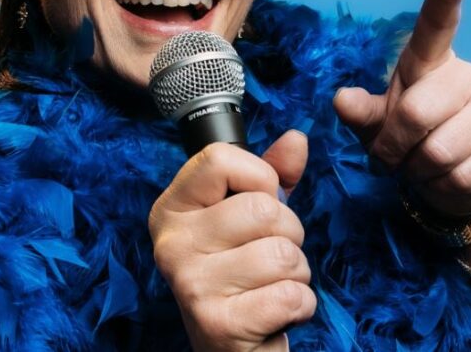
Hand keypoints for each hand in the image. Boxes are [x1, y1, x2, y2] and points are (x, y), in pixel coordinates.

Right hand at [148, 132, 314, 350]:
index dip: (260, 178)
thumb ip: (272, 174)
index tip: (257, 203)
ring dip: (296, 273)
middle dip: (288, 234)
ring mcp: (190, 284)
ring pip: (282, 253)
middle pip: (263, 208)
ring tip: (272, 285)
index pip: (221, 159)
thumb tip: (296, 139)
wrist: (231, 348)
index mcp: (173, 209)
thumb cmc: (243, 275)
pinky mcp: (216, 324)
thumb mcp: (251, 216)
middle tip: (268, 256)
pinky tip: (277, 312)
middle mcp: (171, 243)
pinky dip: (300, 305)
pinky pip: (289, 295)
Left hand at [333, 0, 470, 216]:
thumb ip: (361, 112)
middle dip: (395, 147)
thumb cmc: (407, 141)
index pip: (438, 22)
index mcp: (430, 62)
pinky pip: (462, 174)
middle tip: (396, 155)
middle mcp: (467, 75)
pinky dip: (442, 187)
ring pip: (439, 151)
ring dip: (418, 170)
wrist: (450, 182)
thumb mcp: (376, 124)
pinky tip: (447, 178)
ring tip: (422, 166)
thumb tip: (342, 100)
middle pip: (417, 112)